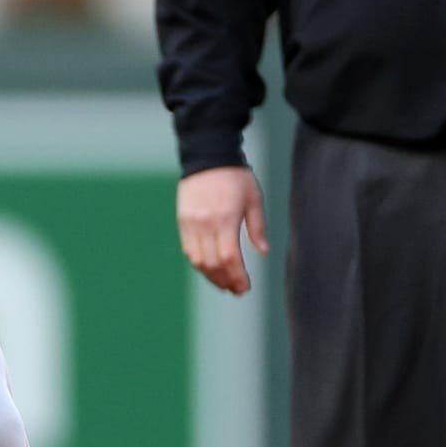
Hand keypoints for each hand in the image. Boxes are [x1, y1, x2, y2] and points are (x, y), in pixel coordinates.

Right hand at [177, 164, 268, 296]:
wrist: (207, 155)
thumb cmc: (235, 176)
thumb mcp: (254, 199)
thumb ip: (257, 227)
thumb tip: (263, 252)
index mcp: (226, 218)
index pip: (229, 257)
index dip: (237, 276)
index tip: (245, 287)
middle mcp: (205, 223)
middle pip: (213, 263)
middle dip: (225, 281)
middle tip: (236, 290)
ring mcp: (191, 223)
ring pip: (198, 260)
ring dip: (211, 276)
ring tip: (223, 283)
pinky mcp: (182, 220)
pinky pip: (188, 249)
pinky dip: (199, 263)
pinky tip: (210, 268)